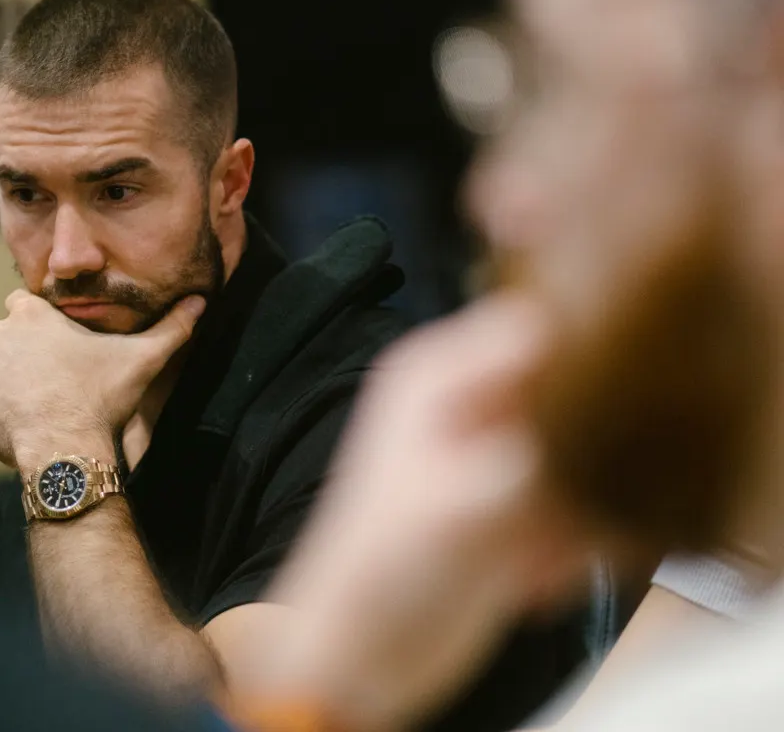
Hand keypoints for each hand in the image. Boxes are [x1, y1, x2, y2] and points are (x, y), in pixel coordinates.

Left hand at [0, 289, 205, 469]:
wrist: (65, 447)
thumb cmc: (101, 398)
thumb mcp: (142, 359)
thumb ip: (172, 328)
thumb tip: (202, 300)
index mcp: (31, 313)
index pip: (24, 305)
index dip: (40, 327)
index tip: (57, 349)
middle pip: (7, 336)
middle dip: (22, 354)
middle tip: (51, 382)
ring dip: (5, 379)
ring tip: (35, 403)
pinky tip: (18, 417)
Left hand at [248, 294, 593, 730]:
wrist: (360, 657)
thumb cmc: (385, 568)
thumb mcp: (468, 498)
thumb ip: (546, 443)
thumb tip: (619, 401)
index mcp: (442, 371)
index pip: (545, 323)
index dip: (590, 360)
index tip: (608, 418)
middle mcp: (473, 399)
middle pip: (583, 395)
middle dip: (585, 464)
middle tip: (547, 518)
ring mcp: (498, 453)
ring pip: (593, 459)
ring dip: (576, 520)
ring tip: (524, 560)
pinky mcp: (519, 505)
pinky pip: (585, 509)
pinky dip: (569, 550)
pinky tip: (526, 582)